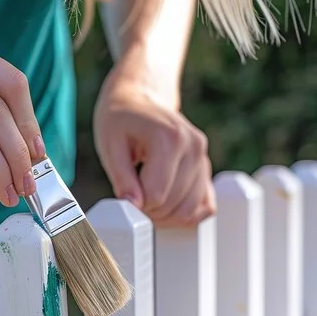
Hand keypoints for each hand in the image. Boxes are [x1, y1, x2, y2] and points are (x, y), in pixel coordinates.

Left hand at [93, 66, 215, 227]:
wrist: (138, 99)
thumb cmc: (120, 120)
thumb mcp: (110, 145)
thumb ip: (121, 177)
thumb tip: (134, 206)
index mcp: (169, 138)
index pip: (157, 195)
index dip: (137, 204)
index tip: (125, 194)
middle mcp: (194, 146)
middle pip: (175, 205)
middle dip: (150, 211)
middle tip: (132, 198)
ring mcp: (204, 157)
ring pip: (191, 211)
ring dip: (166, 216)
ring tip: (144, 200)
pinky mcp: (206, 168)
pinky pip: (205, 207)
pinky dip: (185, 214)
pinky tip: (165, 204)